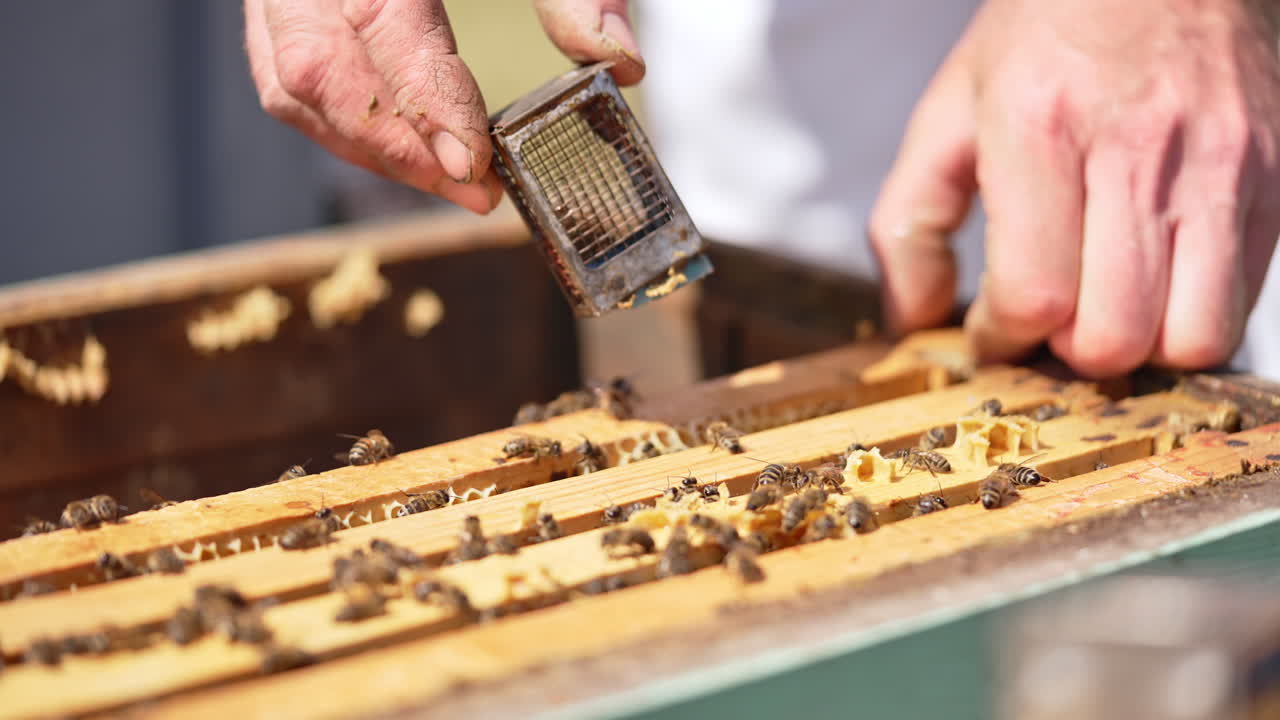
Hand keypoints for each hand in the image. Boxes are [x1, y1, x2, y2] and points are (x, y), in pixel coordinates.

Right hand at [244, 0, 643, 214]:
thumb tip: (623, 64)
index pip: (376, 19)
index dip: (422, 99)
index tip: (472, 162)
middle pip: (315, 69)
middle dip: (394, 145)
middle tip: (471, 190)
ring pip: (293, 87)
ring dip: (371, 149)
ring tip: (452, 182)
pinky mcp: (282, 8)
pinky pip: (289, 82)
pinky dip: (349, 129)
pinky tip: (414, 155)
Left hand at [870, 0, 1279, 375]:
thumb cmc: (1048, 34)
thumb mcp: (949, 111)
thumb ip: (908, 223)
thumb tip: (912, 318)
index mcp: (1043, 129)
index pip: (1034, 296)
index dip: (1001, 338)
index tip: (990, 329)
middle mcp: (1140, 152)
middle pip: (1115, 338)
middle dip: (1066, 352)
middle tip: (1047, 319)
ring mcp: (1221, 165)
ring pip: (1194, 339)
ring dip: (1140, 347)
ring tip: (1105, 306)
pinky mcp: (1275, 175)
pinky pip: (1245, 299)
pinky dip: (1193, 315)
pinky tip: (1153, 279)